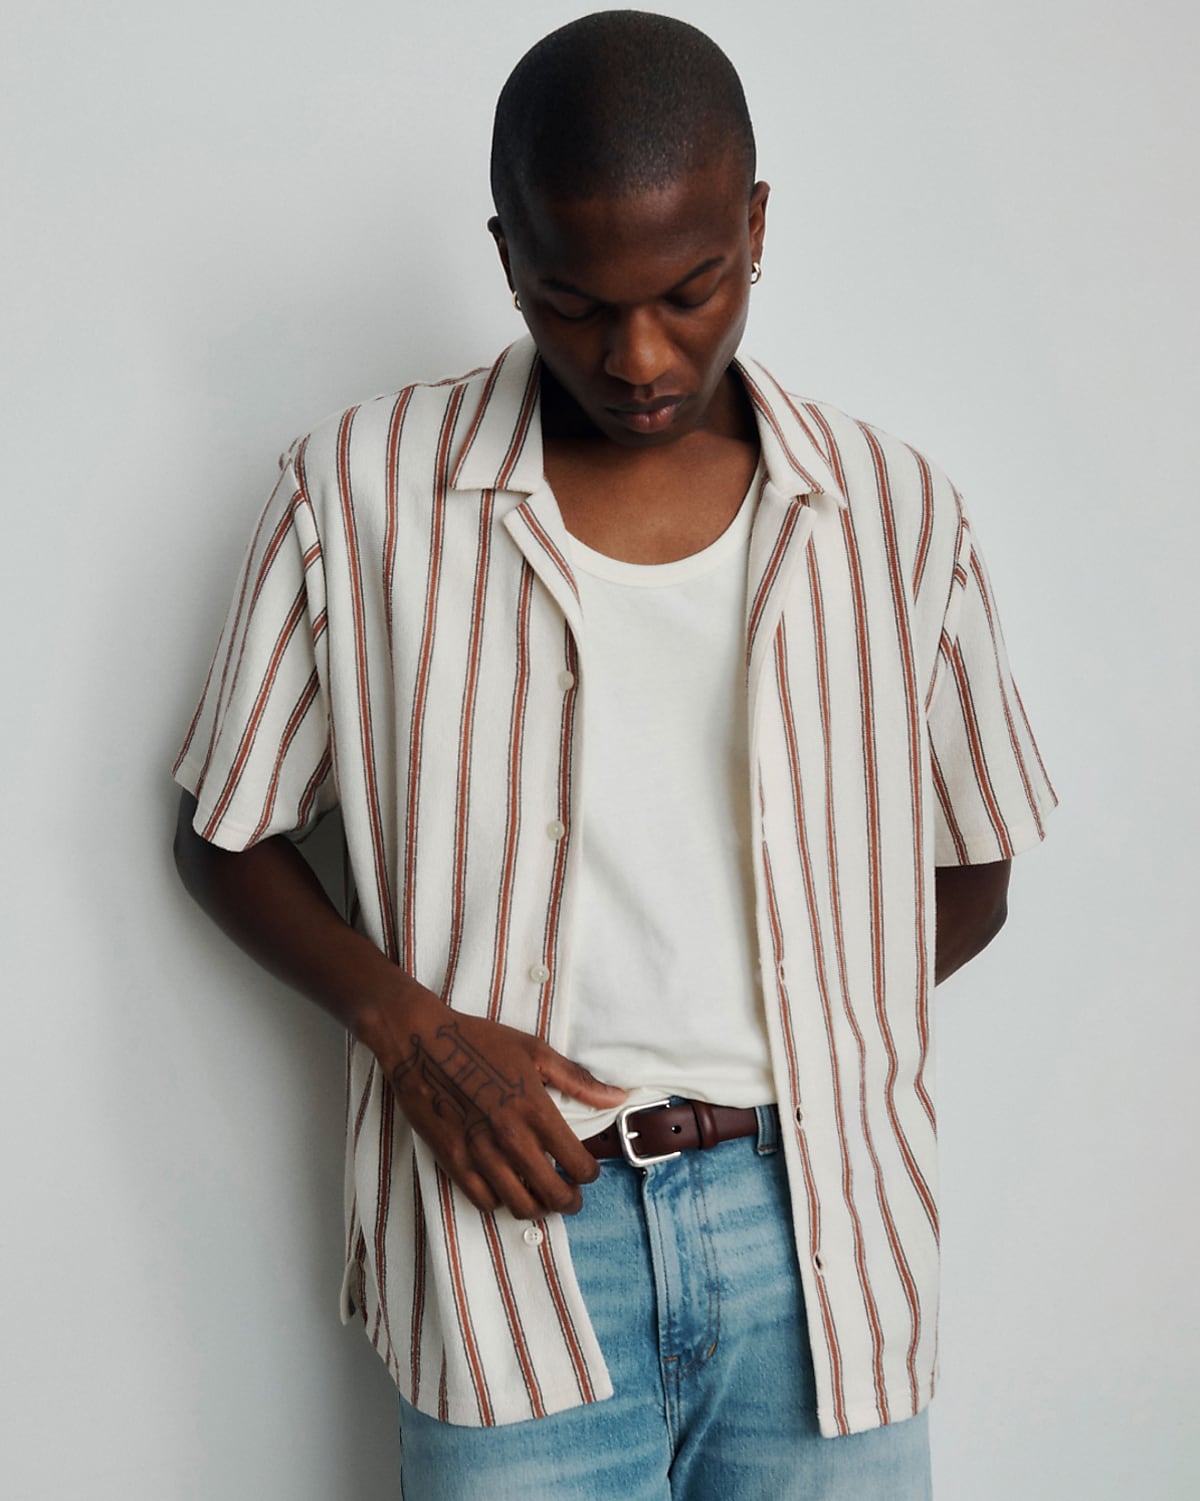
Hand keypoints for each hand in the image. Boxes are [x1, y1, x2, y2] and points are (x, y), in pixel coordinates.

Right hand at [363, 983, 625, 1219]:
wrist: (420, 1041)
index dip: (589, 1174)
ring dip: (537, 1207)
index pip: (577, 1164)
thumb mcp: (534, 1051)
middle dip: (569, 1201)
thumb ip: (578, 1080)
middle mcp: (510, 1137)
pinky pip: (483, 1201)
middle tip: (571, 1197)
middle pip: (552, 1194)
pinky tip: (506, 1189)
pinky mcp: (452, 1160)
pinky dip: (500, 1202)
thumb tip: (619, 1096)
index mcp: (534, 1109)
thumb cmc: (479, 1041)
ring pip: (519, 1205)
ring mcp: (479, 1152)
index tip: (587, 1171)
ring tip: (541, 1198)